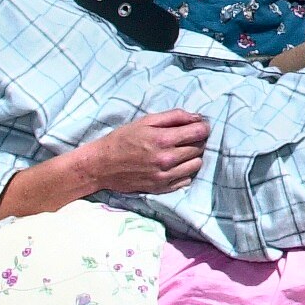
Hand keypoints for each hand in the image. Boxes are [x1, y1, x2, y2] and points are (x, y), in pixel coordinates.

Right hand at [81, 109, 208, 194]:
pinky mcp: (161, 188)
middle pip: (199, 148)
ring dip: (192, 156)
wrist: (102, 165)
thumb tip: (198, 117)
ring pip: (196, 164)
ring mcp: (164, 176)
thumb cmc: (123, 139)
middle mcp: (166, 159)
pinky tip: (174, 165)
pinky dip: (184, 171)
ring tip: (180, 151)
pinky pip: (186, 180)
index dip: (203, 126)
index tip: (199, 125)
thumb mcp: (146, 121)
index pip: (199, 132)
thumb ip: (174, 116)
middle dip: (197, 140)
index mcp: (163, 139)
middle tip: (186, 137)